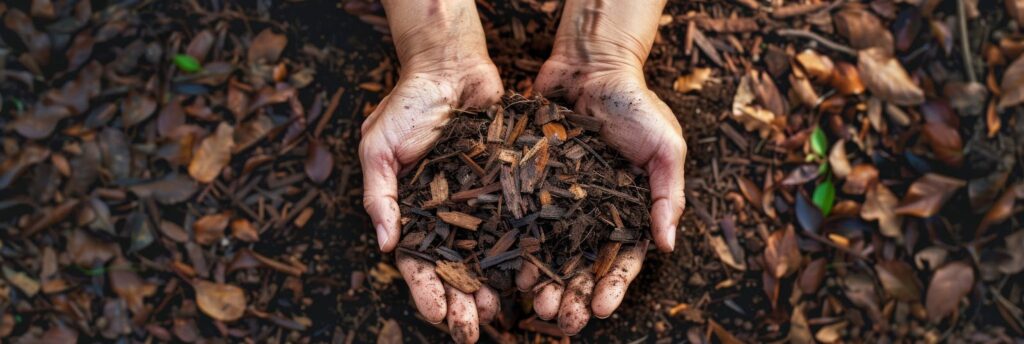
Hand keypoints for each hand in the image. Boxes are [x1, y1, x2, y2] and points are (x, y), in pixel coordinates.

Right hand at [360, 1, 503, 341]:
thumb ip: (381, 195)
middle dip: (464, 304)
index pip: (419, 264)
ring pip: (490, 256)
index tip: (441, 318)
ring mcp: (482, 204)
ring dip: (495, 288)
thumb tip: (385, 246)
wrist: (451, 66)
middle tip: (475, 329)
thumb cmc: (407, 104)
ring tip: (505, 313)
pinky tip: (535, 274)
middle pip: (457, 271)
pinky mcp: (511, 187)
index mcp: (414, 213)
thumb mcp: (378, 147)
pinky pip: (519, 223)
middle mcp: (450, 215)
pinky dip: (526, 250)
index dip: (428, 294)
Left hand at [516, 0, 685, 334]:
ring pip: (551, 252)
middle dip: (572, 294)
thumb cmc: (635, 103)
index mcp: (629, 210)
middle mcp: (593, 212)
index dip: (612, 286)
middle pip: (582, 265)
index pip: (622, 258)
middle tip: (558, 317)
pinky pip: (523, 220)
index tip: (599, 309)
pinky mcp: (532, 184)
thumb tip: (667, 246)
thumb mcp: (665, 147)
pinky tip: (508, 269)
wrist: (590, 64)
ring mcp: (561, 200)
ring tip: (533, 303)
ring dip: (544, 281)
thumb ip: (667, 196)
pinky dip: (517, 245)